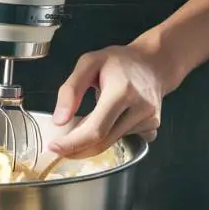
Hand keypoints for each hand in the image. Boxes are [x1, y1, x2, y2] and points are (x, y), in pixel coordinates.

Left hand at [48, 42, 179, 159]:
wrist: (153, 63)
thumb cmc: (120, 61)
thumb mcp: (89, 63)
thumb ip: (70, 89)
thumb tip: (59, 120)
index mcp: (122, 91)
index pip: (95, 130)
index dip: (73, 143)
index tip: (55, 148)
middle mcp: (140, 108)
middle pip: (103, 142)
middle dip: (78, 148)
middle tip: (61, 146)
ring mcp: (149, 120)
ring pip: (112, 142)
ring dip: (94, 139)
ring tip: (90, 119)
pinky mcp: (152, 127)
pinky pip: (124, 141)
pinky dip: (110, 136)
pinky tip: (110, 120)